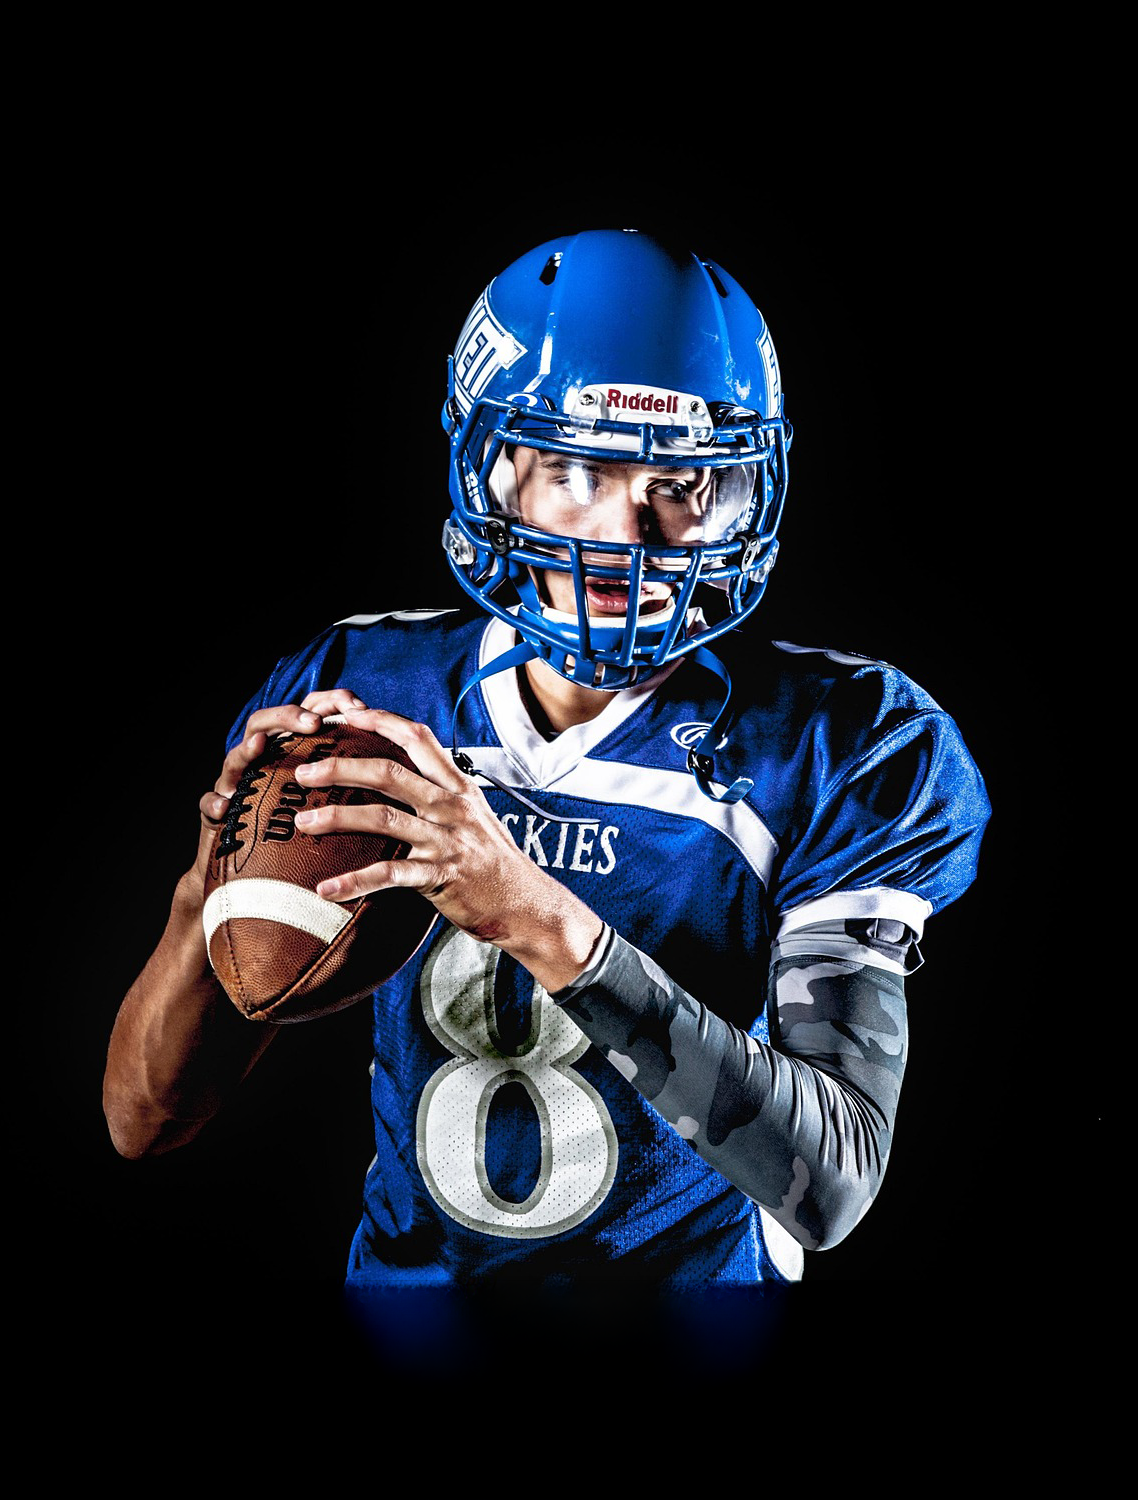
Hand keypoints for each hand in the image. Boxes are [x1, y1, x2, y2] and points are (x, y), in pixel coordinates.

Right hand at [191, 687, 368, 887]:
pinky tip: (224, 805)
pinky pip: (208, 804)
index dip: (330, 703)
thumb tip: (409, 769)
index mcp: (292, 753)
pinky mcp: (216, 815)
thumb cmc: (304, 835)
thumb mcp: (334, 804)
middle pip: (266, 724)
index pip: (308, 712)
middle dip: (288, 716)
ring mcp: (235, 785)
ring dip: (245, 750)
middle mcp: (262, 763)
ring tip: (260, 746)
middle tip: (313, 723)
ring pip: (233, 758)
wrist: (258, 879)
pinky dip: (214, 801)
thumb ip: (359, 782)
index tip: (358, 708)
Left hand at [291, 707, 603, 991]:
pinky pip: (390, 875)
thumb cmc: (493, 859)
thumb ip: (440, 791)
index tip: (342, 715)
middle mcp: (451, 806)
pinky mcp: (440, 876)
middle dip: (342, 767)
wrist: (525, 903)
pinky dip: (355, 882)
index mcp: (457, 785)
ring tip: (304, 821)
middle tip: (304, 771)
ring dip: (338, 818)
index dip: (378, 721)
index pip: (416, 738)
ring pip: (384, 818)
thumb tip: (403, 771)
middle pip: (389, 772)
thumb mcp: (473, 814)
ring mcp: (446, 841)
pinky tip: (327, 890)